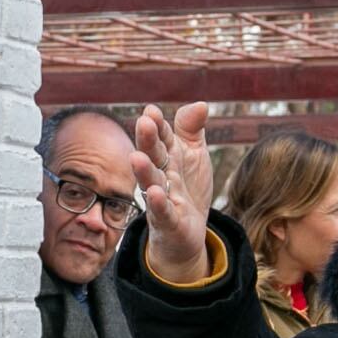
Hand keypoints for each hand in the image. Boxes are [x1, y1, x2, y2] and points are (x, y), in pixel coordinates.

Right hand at [130, 101, 216, 280]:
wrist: (187, 233)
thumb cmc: (188, 189)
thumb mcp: (194, 154)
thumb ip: (191, 129)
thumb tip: (200, 104)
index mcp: (168, 157)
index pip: (162, 138)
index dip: (158, 126)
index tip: (151, 111)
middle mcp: (161, 175)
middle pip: (153, 156)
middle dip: (148, 141)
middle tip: (144, 122)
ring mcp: (162, 199)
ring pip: (151, 183)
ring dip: (144, 171)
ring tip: (137, 157)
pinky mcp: (169, 222)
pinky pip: (162, 212)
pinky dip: (158, 203)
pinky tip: (154, 193)